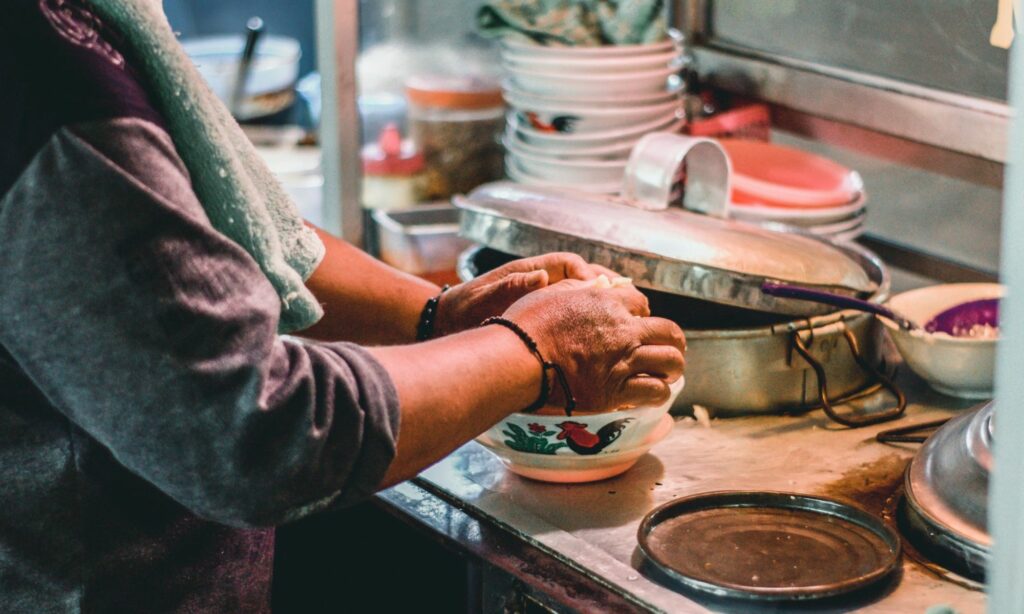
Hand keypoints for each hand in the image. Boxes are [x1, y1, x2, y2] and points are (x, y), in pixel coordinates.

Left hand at [433, 253, 616, 336]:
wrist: (447, 322)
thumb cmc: (463, 310)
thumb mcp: (482, 299)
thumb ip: (508, 288)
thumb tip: (539, 277)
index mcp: (528, 270)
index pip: (568, 263)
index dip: (588, 274)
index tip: (602, 292)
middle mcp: (541, 279)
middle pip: (584, 275)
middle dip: (610, 286)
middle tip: (632, 303)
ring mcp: (545, 296)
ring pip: (586, 292)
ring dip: (609, 301)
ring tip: (633, 315)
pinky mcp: (547, 314)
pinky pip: (578, 310)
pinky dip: (597, 317)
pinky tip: (612, 333)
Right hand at [500, 279, 685, 412]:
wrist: (518, 358)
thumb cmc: (526, 325)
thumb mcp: (552, 292)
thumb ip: (579, 289)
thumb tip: (594, 287)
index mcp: (606, 302)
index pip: (640, 303)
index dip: (642, 313)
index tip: (637, 323)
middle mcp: (622, 330)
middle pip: (668, 331)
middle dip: (672, 340)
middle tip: (669, 347)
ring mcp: (623, 360)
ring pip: (670, 361)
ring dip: (672, 366)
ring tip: (668, 372)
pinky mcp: (616, 391)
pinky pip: (655, 391)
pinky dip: (659, 392)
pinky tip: (655, 393)